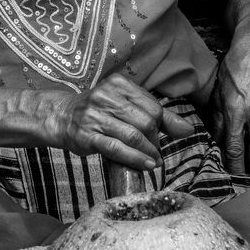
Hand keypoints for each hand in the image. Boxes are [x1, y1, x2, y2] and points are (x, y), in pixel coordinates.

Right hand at [50, 73, 196, 170]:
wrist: (62, 117)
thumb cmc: (99, 112)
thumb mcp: (125, 105)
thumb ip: (156, 115)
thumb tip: (188, 129)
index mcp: (118, 84)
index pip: (152, 106)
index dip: (162, 125)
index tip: (163, 137)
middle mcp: (106, 96)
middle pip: (145, 121)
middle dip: (156, 140)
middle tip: (157, 152)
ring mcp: (95, 116)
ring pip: (133, 136)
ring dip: (149, 152)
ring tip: (154, 162)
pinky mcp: (87, 136)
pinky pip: (117, 149)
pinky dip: (135, 159)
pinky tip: (145, 165)